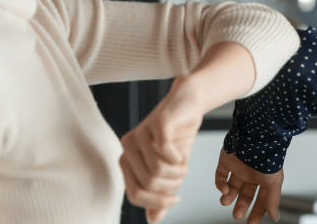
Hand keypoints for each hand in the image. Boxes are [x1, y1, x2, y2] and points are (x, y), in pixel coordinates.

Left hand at [120, 76, 203, 221]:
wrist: (189, 103)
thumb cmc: (178, 136)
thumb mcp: (170, 170)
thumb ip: (160, 193)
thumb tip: (153, 220)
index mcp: (126, 159)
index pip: (135, 194)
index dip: (157, 202)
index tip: (176, 198)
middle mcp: (128, 146)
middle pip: (148, 184)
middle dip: (171, 186)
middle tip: (182, 175)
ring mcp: (140, 133)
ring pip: (157, 171)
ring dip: (178, 173)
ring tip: (183, 165)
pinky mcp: (156, 123)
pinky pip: (165, 152)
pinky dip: (178, 159)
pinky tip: (181, 154)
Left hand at [215, 148, 283, 222]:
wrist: (255, 137)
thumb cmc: (267, 158)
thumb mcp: (274, 183)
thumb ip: (272, 200)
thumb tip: (275, 217)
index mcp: (264, 179)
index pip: (260, 199)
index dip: (257, 212)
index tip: (251, 223)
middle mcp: (251, 174)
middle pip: (245, 195)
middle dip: (240, 207)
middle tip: (237, 216)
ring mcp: (238, 167)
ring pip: (231, 187)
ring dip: (227, 198)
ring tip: (225, 202)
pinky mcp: (226, 161)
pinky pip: (220, 176)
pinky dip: (220, 185)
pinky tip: (224, 190)